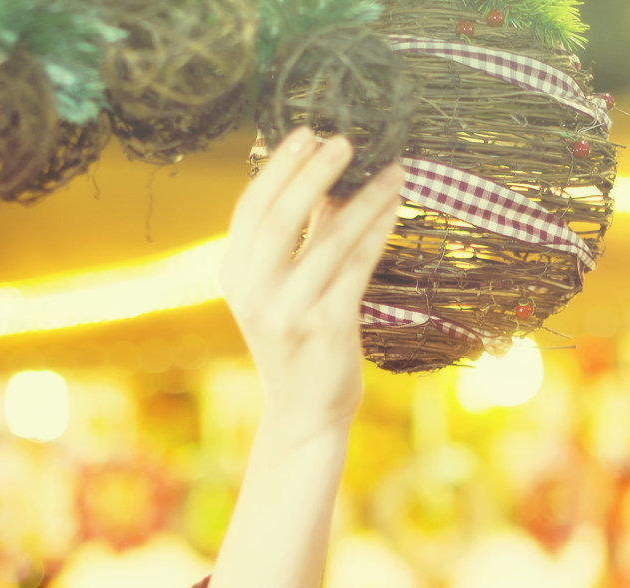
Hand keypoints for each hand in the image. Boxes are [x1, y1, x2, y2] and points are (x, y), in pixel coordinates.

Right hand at [220, 128, 404, 440]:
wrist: (305, 413)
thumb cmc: (298, 345)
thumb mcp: (282, 291)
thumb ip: (298, 240)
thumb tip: (328, 179)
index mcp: (235, 275)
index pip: (252, 208)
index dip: (279, 167)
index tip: (307, 133)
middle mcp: (255, 292)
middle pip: (281, 217)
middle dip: (315, 173)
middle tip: (346, 140)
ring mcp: (289, 312)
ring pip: (328, 241)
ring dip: (363, 200)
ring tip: (392, 170)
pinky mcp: (326, 328)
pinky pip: (356, 268)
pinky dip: (377, 232)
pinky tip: (394, 208)